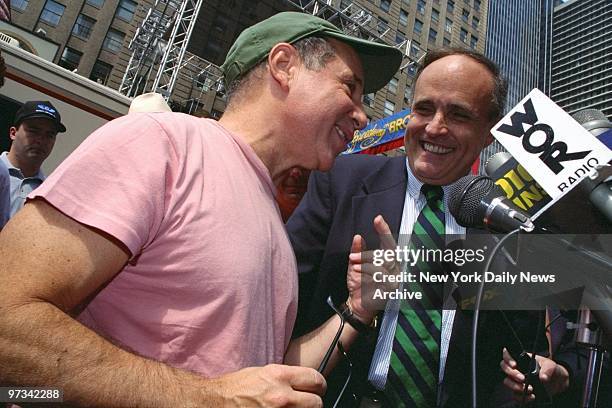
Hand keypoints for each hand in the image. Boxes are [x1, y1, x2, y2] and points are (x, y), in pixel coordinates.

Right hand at [210, 364, 325, 406]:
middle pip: (316, 403)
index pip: (315, 379)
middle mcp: (281, 396)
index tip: (318, 388)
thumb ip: (286, 377)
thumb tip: (304, 383)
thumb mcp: (264, 372)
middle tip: (308, 402)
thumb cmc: (237, 386)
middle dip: (314, 402)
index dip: (319, 384)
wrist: (216, 401)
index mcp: (279, 375)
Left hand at [346, 215, 398, 322]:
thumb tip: (357, 237)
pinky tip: (357, 270)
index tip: (378, 218)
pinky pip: (381, 273)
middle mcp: (394, 267)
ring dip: (366, 260)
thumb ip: (357, 251)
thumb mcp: (354, 265)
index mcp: (386, 260)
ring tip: (353, 263)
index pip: (389, 242)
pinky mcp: (392, 287)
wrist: (357, 305)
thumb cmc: (359, 285)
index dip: (384, 230)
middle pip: (389, 251)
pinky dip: (367, 269)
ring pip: (384, 261)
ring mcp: (395, 277)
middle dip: (371, 250)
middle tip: (356, 248)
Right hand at [501, 348, 568, 402]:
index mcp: (521, 360)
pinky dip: (522, 397)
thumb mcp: (551, 365)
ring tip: (529, 389)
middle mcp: (517, 369)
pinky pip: (515, 395)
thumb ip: (548, 369)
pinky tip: (532, 397)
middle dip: (512, 374)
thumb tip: (543, 378)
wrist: (557, 382)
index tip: (514, 365)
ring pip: (507, 382)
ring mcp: (517, 380)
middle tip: (523, 379)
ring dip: (516, 386)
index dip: (508, 359)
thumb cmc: (552, 370)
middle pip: (505, 368)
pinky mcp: (521, 391)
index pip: (508, 355)